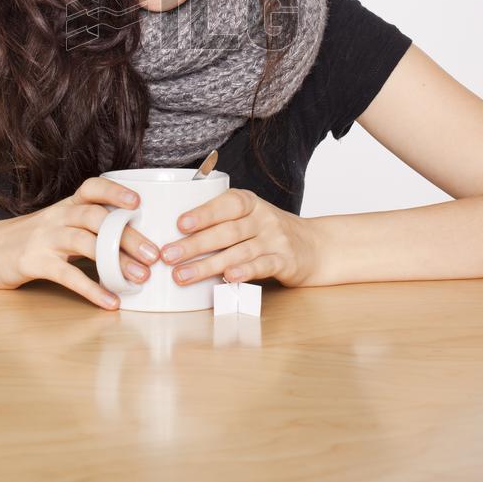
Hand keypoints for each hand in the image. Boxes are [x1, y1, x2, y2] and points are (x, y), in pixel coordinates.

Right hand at [0, 178, 160, 309]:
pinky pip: (66, 275)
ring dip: (115, 261)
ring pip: (84, 242)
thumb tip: (135, 240)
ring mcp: (44, 238)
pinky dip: (91, 289)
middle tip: (153, 255)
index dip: (115, 191)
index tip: (138, 203)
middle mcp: (57, 217)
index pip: (92, 187)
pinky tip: (109, 301)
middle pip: (96, 218)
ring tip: (139, 278)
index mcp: (67, 205)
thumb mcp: (59, 224)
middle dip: (128, 235)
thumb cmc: (32, 239)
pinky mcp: (33, 262)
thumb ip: (89, 227)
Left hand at [159, 188, 317, 287]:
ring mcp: (275, 240)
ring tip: (182, 276)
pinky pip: (263, 266)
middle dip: (194, 244)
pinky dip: (245, 272)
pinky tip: (228, 278)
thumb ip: (220, 220)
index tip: (179, 224)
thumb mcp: (248, 216)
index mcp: (250, 203)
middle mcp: (263, 218)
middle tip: (168, 255)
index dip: (203, 213)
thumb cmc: (267, 231)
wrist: (314, 246)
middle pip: (226, 231)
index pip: (227, 204)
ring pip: (239, 252)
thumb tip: (174, 233)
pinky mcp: (286, 261)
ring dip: (208, 265)